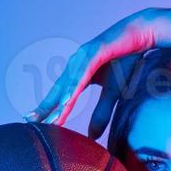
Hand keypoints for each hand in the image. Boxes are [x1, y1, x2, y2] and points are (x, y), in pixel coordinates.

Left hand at [24, 8, 157, 133]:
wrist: (141, 34)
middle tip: (29, 122)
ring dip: (59, 102)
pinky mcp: (95, 51)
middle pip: (59, 90)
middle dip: (45, 107)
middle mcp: (77, 64)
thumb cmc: (127, 60)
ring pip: (69, 83)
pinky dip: (75, 86)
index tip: (35, 124)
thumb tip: (91, 136)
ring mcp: (84, 56)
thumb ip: (102, 112)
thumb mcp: (113, 92)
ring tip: (50, 120)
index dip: (49, 109)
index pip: (61, 95)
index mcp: (78, 73)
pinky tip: (67, 99)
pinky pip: (83, 72)